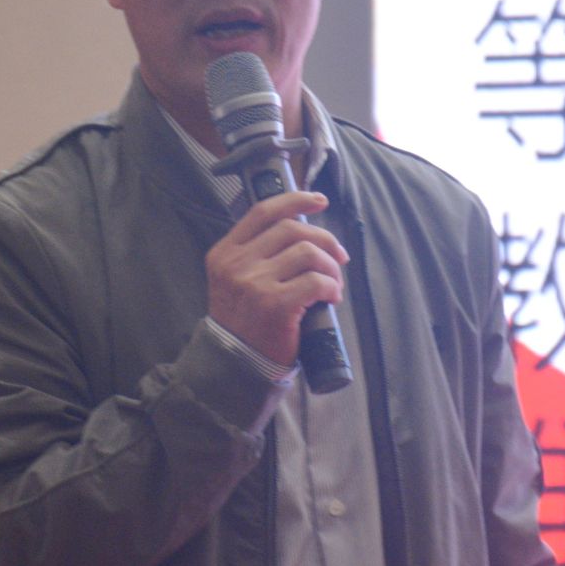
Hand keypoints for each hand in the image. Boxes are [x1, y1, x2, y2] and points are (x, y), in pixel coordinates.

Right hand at [204, 190, 349, 367]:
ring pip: (308, 253)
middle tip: (339, 257)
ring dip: (331, 267)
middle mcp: (237, 264)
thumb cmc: (245, 321)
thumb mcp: (234, 280)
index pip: (263, 212)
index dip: (296, 200)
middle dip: (325, 239)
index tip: (320, 200)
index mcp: (225, 252)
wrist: (236, 365)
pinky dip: (332, 287)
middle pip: (292, 230)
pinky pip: (316, 281)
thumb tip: (305, 230)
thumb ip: (256, 253)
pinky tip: (332, 298)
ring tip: (334, 283)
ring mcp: (255, 284)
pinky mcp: (275, 306)